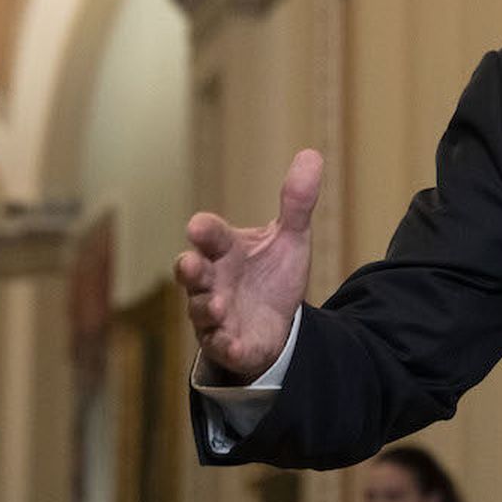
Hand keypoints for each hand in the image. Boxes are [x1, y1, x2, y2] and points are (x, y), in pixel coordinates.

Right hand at [176, 149, 322, 379]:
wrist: (277, 322)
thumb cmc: (271, 274)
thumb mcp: (290, 237)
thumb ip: (297, 202)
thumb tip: (312, 154)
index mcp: (224, 251)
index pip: (210, 236)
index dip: (205, 231)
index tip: (199, 226)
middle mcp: (212, 281)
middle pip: (193, 273)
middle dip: (189, 269)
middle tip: (190, 264)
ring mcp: (215, 315)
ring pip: (201, 311)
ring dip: (207, 308)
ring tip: (217, 306)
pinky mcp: (228, 344)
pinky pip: (222, 347)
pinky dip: (226, 346)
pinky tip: (233, 345)